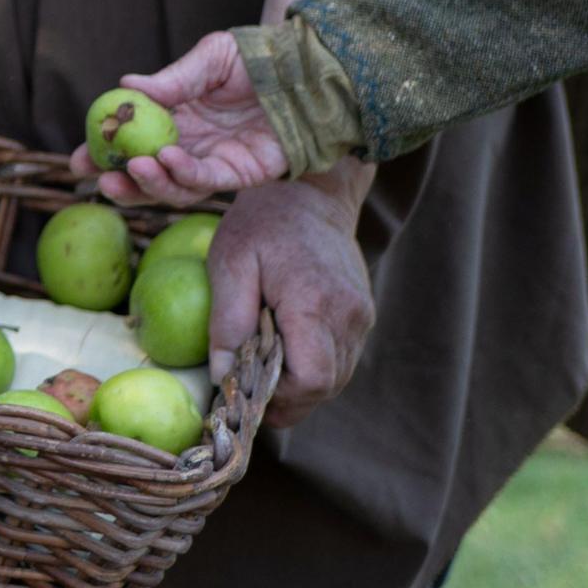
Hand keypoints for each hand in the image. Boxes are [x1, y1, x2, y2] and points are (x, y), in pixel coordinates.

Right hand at [71, 30, 288, 205]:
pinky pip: (207, 182)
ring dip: (149, 182)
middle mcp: (191, 146)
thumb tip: (126, 86)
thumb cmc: (257, 58)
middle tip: (95, 176)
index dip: (107, 153)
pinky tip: (167, 159)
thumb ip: (173, 78)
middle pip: (148, 174)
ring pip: (173, 186)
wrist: (304, 72)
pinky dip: (184, 175)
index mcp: (177, 118)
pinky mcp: (241, 175)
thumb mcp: (210, 58)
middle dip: (119, 180)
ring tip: (133, 166)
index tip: (80, 158)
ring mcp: (214, 163)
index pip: (134, 142)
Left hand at [208, 164, 375, 426]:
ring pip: (336, 379)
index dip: (280, 395)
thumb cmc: (262, 222)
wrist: (309, 191)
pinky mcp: (364, 313)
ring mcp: (362, 315)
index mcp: (314, 301)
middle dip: (287, 396)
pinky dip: (314, 365)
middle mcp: (348, 314)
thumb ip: (227, 321)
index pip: (311, 379)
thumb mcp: (230, 261)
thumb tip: (223, 376)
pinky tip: (286, 346)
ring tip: (266, 362)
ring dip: (301, 384)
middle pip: (325, 387)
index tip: (247, 384)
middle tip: (251, 380)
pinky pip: (341, 359)